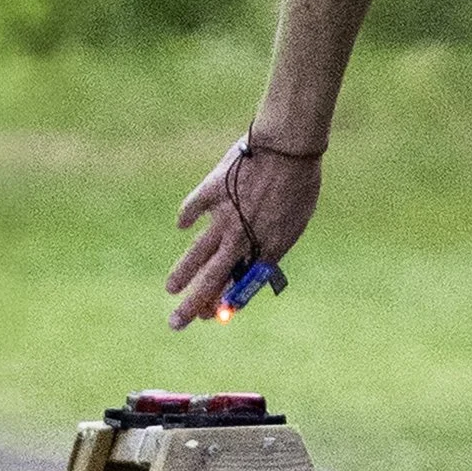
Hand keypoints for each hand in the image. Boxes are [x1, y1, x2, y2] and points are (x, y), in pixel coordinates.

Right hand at [168, 138, 321, 331]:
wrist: (288, 147)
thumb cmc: (301, 182)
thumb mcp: (295, 220)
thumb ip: (274, 243)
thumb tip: (256, 263)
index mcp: (266, 247)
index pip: (241, 285)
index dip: (225, 302)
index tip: (213, 315)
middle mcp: (242, 238)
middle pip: (213, 279)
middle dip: (193, 305)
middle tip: (176, 323)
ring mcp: (224, 216)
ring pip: (197, 253)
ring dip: (183, 273)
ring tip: (170, 288)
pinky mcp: (211, 192)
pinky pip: (192, 209)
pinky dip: (186, 217)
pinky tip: (182, 225)